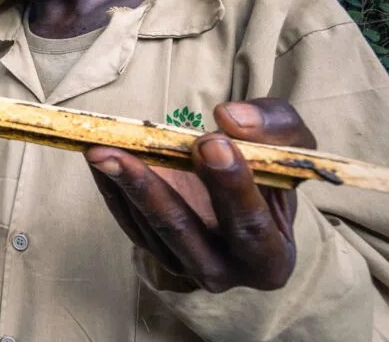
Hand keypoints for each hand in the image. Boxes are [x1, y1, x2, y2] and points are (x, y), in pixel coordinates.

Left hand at [85, 99, 316, 292]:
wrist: (245, 193)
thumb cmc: (271, 171)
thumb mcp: (292, 145)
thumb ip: (275, 126)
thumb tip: (230, 118)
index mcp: (269, 257)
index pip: (249, 225)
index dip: (231, 185)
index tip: (212, 143)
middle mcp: (223, 271)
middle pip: (184, 231)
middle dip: (155, 187)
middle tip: (129, 149)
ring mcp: (181, 263)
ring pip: (148, 224)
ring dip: (122, 182)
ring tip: (98, 148)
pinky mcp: (151, 248)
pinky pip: (126, 218)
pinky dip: (110, 185)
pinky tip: (96, 154)